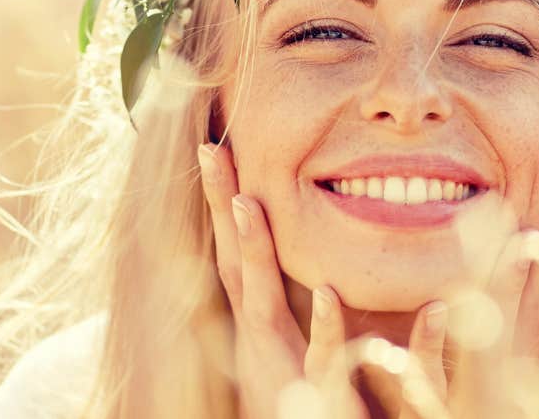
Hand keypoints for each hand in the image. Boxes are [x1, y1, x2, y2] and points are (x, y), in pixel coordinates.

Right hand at [198, 143, 449, 418]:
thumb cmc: (307, 405)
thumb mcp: (292, 346)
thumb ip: (294, 304)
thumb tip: (297, 256)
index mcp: (259, 321)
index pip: (235, 250)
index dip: (220, 200)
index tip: (212, 146)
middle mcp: (260, 338)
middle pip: (234, 261)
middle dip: (219, 204)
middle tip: (210, 147)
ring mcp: (281, 364)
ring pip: (261, 302)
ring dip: (253, 250)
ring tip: (245, 201)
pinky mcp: (319, 398)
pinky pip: (324, 359)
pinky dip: (326, 327)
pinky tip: (329, 292)